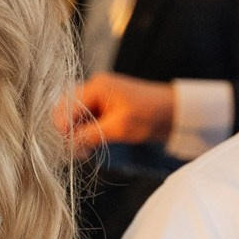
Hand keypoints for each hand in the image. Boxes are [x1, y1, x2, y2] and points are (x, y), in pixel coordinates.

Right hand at [54, 73, 176, 155]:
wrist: (175, 113)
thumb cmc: (151, 115)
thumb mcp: (119, 127)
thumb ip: (90, 134)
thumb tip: (68, 145)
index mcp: (96, 87)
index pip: (66, 108)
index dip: (64, 129)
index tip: (69, 148)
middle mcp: (94, 88)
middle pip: (66, 110)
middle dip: (68, 131)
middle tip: (76, 151)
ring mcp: (99, 98)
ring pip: (75, 116)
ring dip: (76, 133)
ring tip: (83, 150)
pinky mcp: (105, 108)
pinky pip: (86, 119)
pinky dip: (85, 132)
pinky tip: (90, 145)